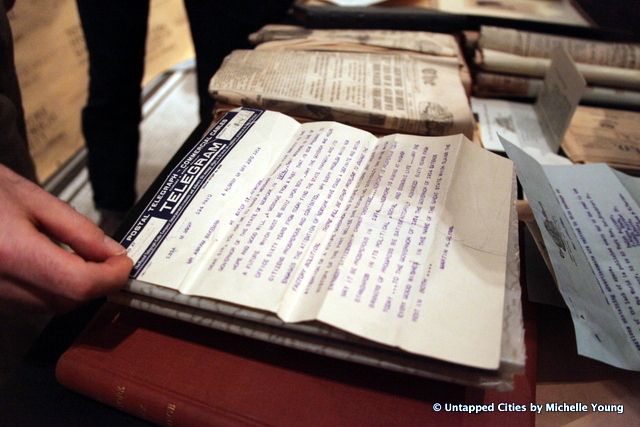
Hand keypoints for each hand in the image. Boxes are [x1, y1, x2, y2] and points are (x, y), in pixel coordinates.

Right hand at [0, 165, 132, 312]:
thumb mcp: (34, 199)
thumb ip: (78, 230)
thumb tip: (113, 253)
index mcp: (12, 253)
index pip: (78, 283)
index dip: (110, 277)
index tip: (125, 264)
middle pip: (66, 301)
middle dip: (95, 283)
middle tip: (109, 259)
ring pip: (50, 307)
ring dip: (74, 289)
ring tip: (80, 256)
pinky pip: (30, 304)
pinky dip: (52, 290)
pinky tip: (52, 264)